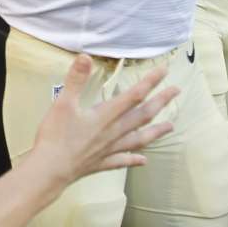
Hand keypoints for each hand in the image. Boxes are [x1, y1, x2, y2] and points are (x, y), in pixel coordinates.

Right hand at [27, 55, 177, 184]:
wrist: (51, 170)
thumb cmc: (56, 136)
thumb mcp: (63, 103)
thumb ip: (76, 80)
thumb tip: (86, 57)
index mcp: (106, 115)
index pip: (134, 95)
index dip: (150, 81)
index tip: (165, 70)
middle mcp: (113, 132)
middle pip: (143, 115)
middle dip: (161, 101)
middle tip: (176, 91)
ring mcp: (109, 149)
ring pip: (139, 138)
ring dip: (156, 131)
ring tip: (171, 127)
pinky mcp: (102, 163)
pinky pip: (123, 160)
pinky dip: (134, 159)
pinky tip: (143, 161)